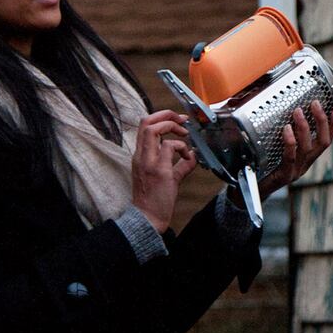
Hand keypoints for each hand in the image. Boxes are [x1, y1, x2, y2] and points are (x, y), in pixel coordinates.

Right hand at [132, 110, 197, 232]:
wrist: (147, 218)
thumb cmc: (153, 199)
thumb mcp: (166, 176)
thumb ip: (179, 164)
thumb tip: (192, 156)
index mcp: (140, 156)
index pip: (144, 126)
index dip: (161, 117)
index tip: (176, 120)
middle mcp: (141, 156)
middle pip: (146, 122)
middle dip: (166, 114)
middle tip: (181, 120)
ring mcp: (149, 162)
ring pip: (154, 129)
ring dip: (173, 127)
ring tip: (184, 136)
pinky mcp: (159, 170)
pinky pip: (170, 147)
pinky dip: (182, 148)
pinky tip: (188, 157)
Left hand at [228, 100, 332, 205]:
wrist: (248, 191)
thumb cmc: (262, 165)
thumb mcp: (275, 148)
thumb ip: (280, 133)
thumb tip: (280, 109)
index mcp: (306, 158)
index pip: (325, 140)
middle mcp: (304, 164)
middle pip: (322, 143)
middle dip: (321, 122)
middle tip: (315, 104)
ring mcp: (295, 171)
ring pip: (306, 148)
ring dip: (304, 128)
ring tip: (298, 112)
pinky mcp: (283, 176)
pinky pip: (290, 158)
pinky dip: (290, 143)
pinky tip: (287, 130)